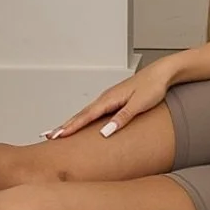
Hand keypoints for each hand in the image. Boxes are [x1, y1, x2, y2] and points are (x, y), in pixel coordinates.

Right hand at [44, 60, 175, 139]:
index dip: (70, 128)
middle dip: (64, 126)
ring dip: (71, 122)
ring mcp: (109, 97)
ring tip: (58, 131)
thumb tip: (104, 133)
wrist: (163, 72)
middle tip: (47, 136)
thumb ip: (122, 118)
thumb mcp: (139, 105)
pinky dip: (83, 117)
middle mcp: (106, 97)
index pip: (86, 116)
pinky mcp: (114, 99)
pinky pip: (94, 110)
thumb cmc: (153, 87)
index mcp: (110, 99)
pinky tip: (81, 121)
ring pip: (86, 112)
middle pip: (81, 114)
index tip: (56, 136)